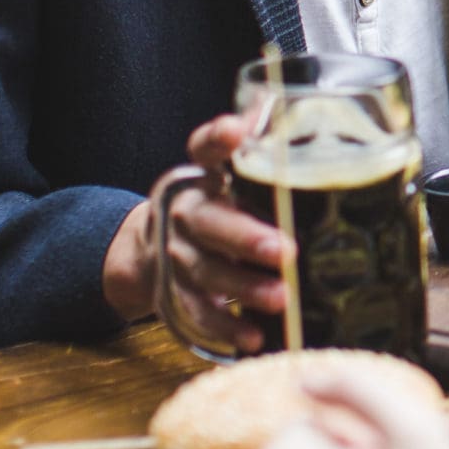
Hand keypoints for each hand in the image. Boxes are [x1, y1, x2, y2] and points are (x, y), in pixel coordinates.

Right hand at [102, 106, 287, 348]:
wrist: (150, 248)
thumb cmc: (217, 205)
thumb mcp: (232, 175)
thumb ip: (262, 150)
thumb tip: (298, 112)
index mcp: (201, 175)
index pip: (204, 146)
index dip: (218, 138)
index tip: (237, 130)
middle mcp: (184, 212)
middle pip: (210, 222)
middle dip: (247, 238)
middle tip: (285, 250)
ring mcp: (176, 256)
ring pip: (205, 270)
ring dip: (243, 287)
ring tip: (281, 298)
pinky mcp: (174, 294)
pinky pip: (197, 312)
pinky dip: (225, 327)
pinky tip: (254, 336)